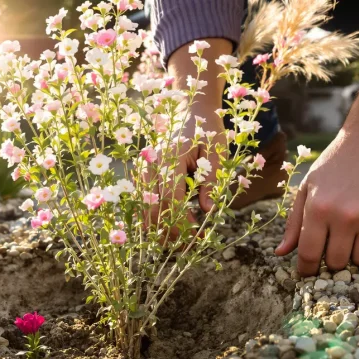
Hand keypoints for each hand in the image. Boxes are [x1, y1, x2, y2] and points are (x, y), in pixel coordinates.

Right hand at [142, 38, 231, 241]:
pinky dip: (151, 220)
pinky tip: (165, 231)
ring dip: (159, 230)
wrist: (190, 110)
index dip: (183, 222)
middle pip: (153, 208)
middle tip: (188, 247)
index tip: (197, 236)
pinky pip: (142, 203)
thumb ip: (210, 181)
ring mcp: (144, 170)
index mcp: (169, 159)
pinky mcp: (144, 174)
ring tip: (177, 244)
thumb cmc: (206, 130)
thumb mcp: (216, 153)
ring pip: (144, 208)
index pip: (171, 199)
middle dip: (170, 232)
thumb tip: (207, 210)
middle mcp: (151, 165)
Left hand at [275, 130, 358, 274]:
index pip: (309, 255)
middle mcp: (344, 217)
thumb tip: (282, 253)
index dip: (306, 269)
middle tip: (332, 245)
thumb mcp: (308, 187)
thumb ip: (294, 222)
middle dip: (331, 260)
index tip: (307, 271)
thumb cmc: (335, 163)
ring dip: (355, 253)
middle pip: (337, 262)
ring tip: (352, 234)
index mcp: (318, 209)